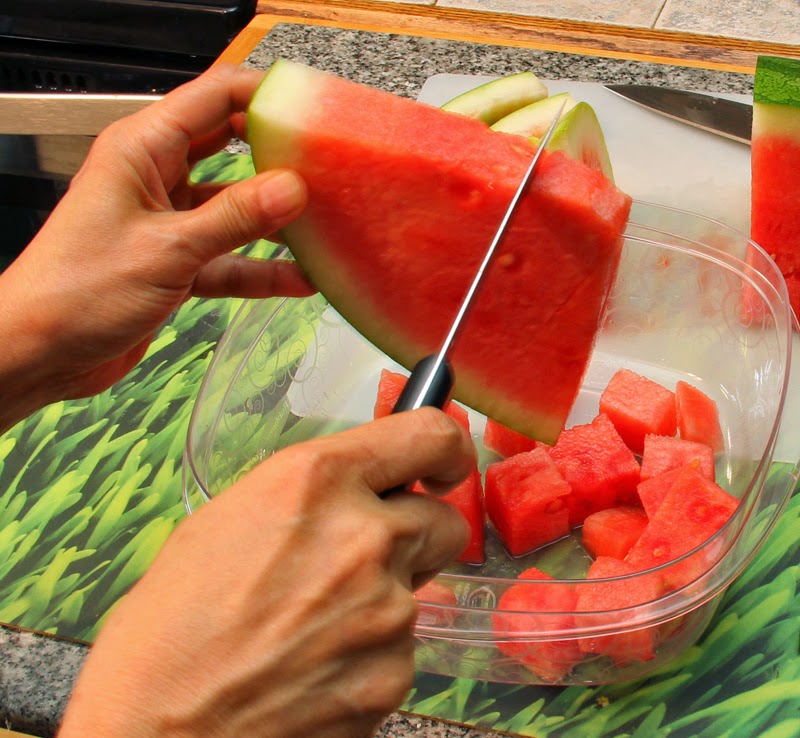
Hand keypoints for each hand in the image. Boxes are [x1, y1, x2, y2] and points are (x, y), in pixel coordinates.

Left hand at [0, 63, 310, 430]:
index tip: (313, 110)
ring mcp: (169, 222)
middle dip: (277, 158)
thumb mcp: (168, 249)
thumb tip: (294, 188)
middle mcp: (158, 178)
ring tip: (324, 228)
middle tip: (328, 168)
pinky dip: (259, 269)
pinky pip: (228, 258)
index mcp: (143, 149)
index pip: (214, 98)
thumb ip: (235, 218)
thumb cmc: (81, 289)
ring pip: (234, 210)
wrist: (42, 354)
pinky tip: (299, 279)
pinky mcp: (176, 263)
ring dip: (275, 223)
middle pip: (230, 149)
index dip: (264, 95)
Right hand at [57, 408, 475, 737]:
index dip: (445, 449)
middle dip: (415, 532)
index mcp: (316, 481)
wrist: (157, 728)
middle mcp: (363, 537)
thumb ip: (316, 493)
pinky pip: (401, 646)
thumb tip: (368, 488)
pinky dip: (370, 651)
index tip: (443, 464)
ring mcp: (385, 609)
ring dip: (384, 596)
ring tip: (315, 622)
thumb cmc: (172, 625)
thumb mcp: (233, 517)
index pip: (428, 435)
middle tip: (368, 554)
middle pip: (443, 519)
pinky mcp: (393, 674)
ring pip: (421, 587)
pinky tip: (316, 662)